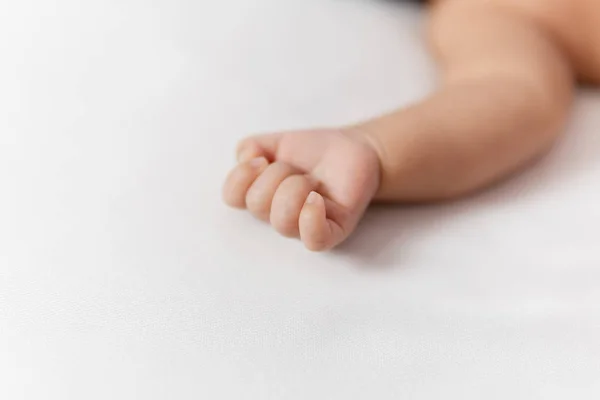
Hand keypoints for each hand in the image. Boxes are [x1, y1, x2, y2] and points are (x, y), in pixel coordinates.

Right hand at [222, 128, 380, 250]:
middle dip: (277, 175)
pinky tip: (317, 198)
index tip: (261, 159)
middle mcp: (278, 215)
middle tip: (296, 168)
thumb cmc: (313, 151)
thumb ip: (251, 146)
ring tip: (313, 180)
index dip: (241, 176)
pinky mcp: (333, 230)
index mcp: (261, 195)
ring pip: (282, 219)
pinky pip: (314, 238)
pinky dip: (311, 218)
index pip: (232, 197)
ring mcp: (304, 225)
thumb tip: (245, 158)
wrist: (354, 149)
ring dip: (297, 188)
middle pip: (257, 205)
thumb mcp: (276, 141)